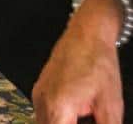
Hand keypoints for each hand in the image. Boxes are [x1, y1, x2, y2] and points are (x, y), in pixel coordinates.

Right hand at [33, 0, 124, 123]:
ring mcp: (38, 95)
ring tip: (84, 114)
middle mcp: (42, 101)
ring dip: (63, 122)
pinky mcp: (39, 89)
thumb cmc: (99, 64)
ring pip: (45, 121)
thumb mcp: (111, 105)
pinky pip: (44, 113)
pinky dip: (59, 118)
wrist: (86, 34)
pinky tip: (76, 113)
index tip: (91, 121)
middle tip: (91, 117)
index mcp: (59, 107)